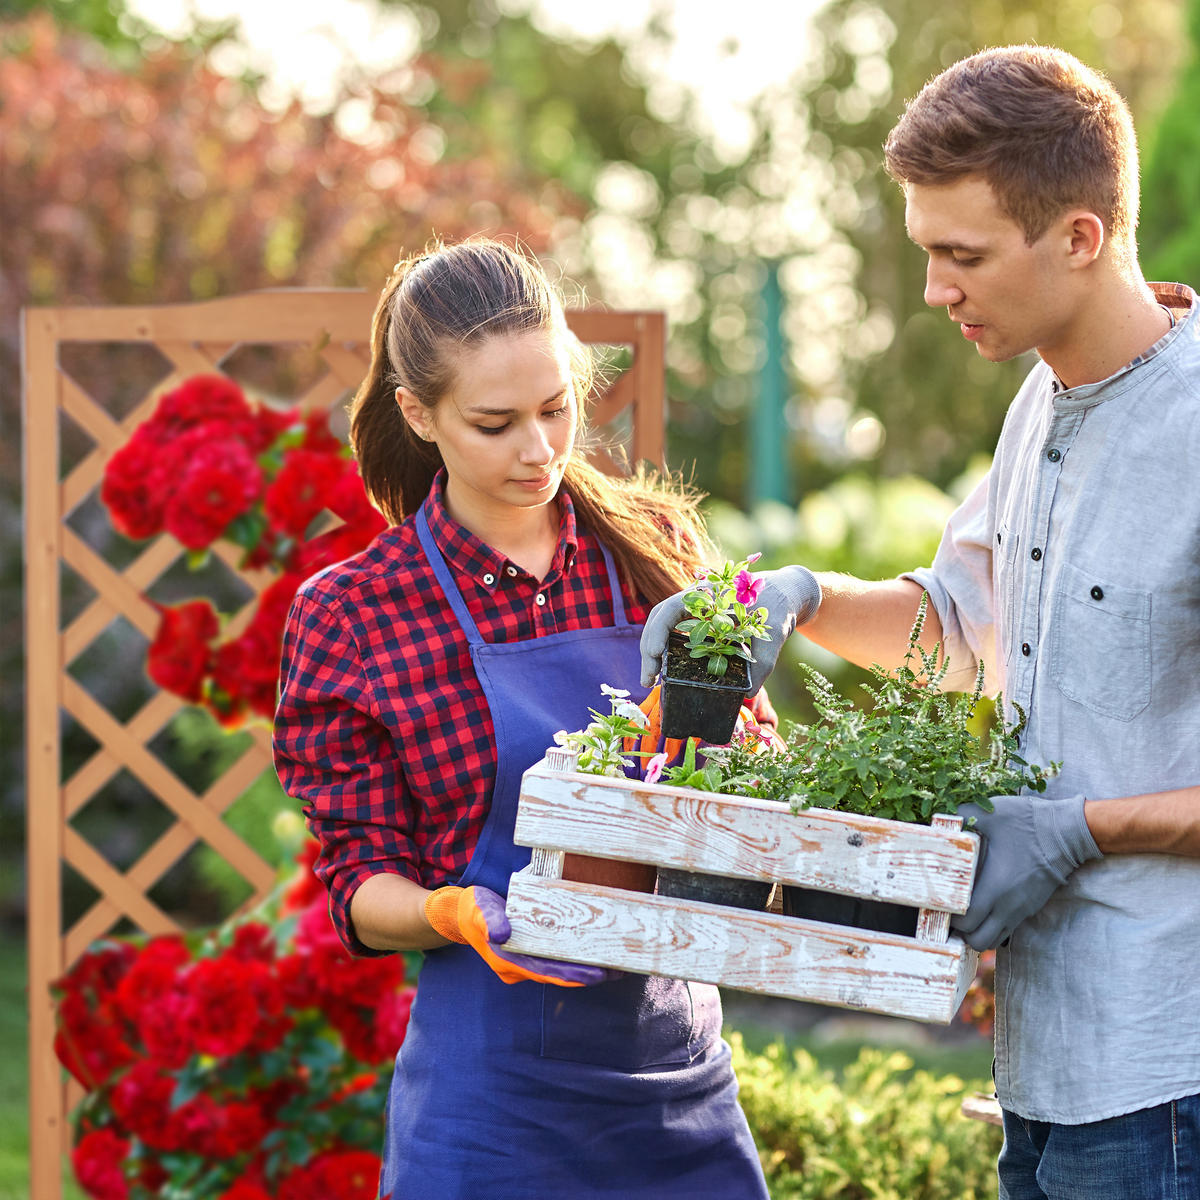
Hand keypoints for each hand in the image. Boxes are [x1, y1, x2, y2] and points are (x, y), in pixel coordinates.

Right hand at [424, 885, 618, 986]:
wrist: (459, 914)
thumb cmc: (472, 910)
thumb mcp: (479, 911)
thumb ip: (491, 922)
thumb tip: (501, 935)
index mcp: (509, 962)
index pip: (548, 973)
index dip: (573, 975)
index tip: (597, 975)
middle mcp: (519, 969)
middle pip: (559, 976)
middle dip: (587, 975)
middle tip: (618, 972)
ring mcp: (524, 964)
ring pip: (560, 971)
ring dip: (585, 971)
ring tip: (615, 967)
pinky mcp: (529, 954)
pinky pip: (556, 962)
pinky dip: (575, 961)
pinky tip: (594, 955)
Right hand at [639, 565, 821, 692]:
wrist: (783, 593)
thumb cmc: (778, 607)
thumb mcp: (774, 633)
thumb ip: (763, 662)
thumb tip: (747, 693)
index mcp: (710, 593)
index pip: (671, 607)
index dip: (658, 630)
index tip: (656, 653)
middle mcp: (696, 598)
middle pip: (659, 619)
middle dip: (649, 649)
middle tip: (648, 680)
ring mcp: (695, 609)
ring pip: (663, 626)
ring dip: (653, 652)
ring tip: (650, 680)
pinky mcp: (699, 621)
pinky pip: (674, 633)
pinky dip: (666, 651)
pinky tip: (664, 671)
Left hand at [951, 793, 1101, 950]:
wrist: (1069, 832)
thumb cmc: (1029, 823)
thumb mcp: (993, 813)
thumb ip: (963, 815)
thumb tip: (945, 817)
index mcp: (996, 888)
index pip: (967, 923)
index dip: (949, 918)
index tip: (939, 904)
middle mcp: (1008, 906)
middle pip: (978, 941)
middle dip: (960, 931)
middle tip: (949, 912)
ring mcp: (1021, 909)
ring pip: (994, 940)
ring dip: (977, 932)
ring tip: (965, 913)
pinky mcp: (1030, 907)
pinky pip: (1006, 929)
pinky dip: (991, 926)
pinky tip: (983, 907)